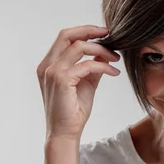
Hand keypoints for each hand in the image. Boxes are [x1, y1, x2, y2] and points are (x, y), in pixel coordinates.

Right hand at [36, 25, 120, 140]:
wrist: (65, 133)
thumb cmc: (73, 111)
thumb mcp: (86, 83)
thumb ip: (92, 66)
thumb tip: (104, 52)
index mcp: (49, 65)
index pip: (65, 38)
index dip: (84, 31)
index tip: (103, 33)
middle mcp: (47, 65)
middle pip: (67, 35)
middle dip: (90, 30)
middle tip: (109, 33)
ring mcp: (52, 72)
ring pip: (79, 47)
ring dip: (101, 49)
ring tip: (115, 58)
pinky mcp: (62, 80)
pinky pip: (87, 65)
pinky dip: (103, 65)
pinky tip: (113, 72)